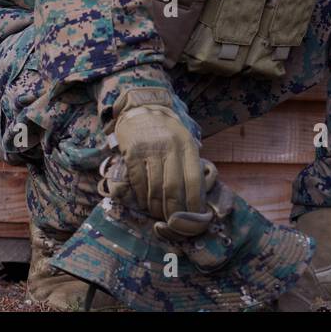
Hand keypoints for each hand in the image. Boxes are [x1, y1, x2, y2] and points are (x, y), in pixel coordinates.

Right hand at [109, 89, 204, 221]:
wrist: (141, 108)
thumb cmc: (166, 131)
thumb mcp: (184, 141)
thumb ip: (190, 164)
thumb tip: (198, 197)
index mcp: (187, 146)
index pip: (194, 181)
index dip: (194, 204)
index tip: (194, 219)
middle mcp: (170, 147)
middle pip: (174, 188)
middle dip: (175, 211)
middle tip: (175, 223)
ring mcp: (150, 150)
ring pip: (155, 188)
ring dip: (157, 207)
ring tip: (159, 216)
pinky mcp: (132, 153)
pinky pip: (138, 182)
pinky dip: (142, 197)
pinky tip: (145, 203)